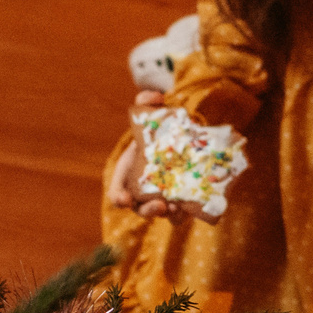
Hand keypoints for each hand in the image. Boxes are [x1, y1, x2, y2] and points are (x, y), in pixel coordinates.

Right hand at [106, 90, 219, 224]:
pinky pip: (184, 213)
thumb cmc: (157, 131)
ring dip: (171, 215)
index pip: (117, 195)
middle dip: (150, 211)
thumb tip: (155, 96)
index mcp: (128, 177)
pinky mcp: (182, 200)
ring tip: (178, 208)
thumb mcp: (149, 114)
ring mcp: (163, 198)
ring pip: (165, 215)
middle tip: (161, 206)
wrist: (179, 140)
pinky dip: (188, 212)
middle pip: (142, 210)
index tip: (124, 199)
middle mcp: (143, 193)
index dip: (119, 198)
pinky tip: (195, 206)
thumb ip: (146, 102)